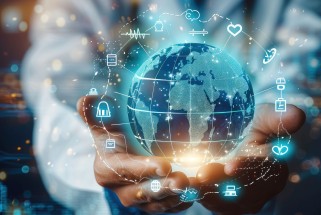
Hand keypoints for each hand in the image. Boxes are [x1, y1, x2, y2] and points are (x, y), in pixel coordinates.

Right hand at [77, 96, 191, 212]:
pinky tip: (195, 193)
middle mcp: (120, 189)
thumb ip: (96, 113)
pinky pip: (166, 209)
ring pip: (155, 204)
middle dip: (163, 188)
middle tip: (183, 181)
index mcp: (106, 170)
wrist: (125, 150)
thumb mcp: (106, 121)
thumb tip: (86, 100)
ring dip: (175, 197)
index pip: (125, 171)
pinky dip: (181, 203)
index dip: (144, 169)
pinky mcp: (151, 204)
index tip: (165, 165)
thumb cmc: (116, 132)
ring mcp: (137, 199)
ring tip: (194, 187)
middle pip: (141, 193)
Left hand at [193, 104, 305, 214]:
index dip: (249, 167)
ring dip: (209, 191)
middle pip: (244, 188)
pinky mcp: (232, 208)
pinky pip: (216, 205)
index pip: (265, 168)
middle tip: (202, 173)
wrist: (235, 146)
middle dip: (223, 181)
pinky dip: (201, 196)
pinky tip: (187, 187)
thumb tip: (297, 114)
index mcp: (276, 165)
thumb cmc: (251, 129)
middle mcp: (265, 188)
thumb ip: (275, 118)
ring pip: (229, 200)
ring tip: (191, 181)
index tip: (230, 166)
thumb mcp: (261, 119)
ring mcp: (249, 201)